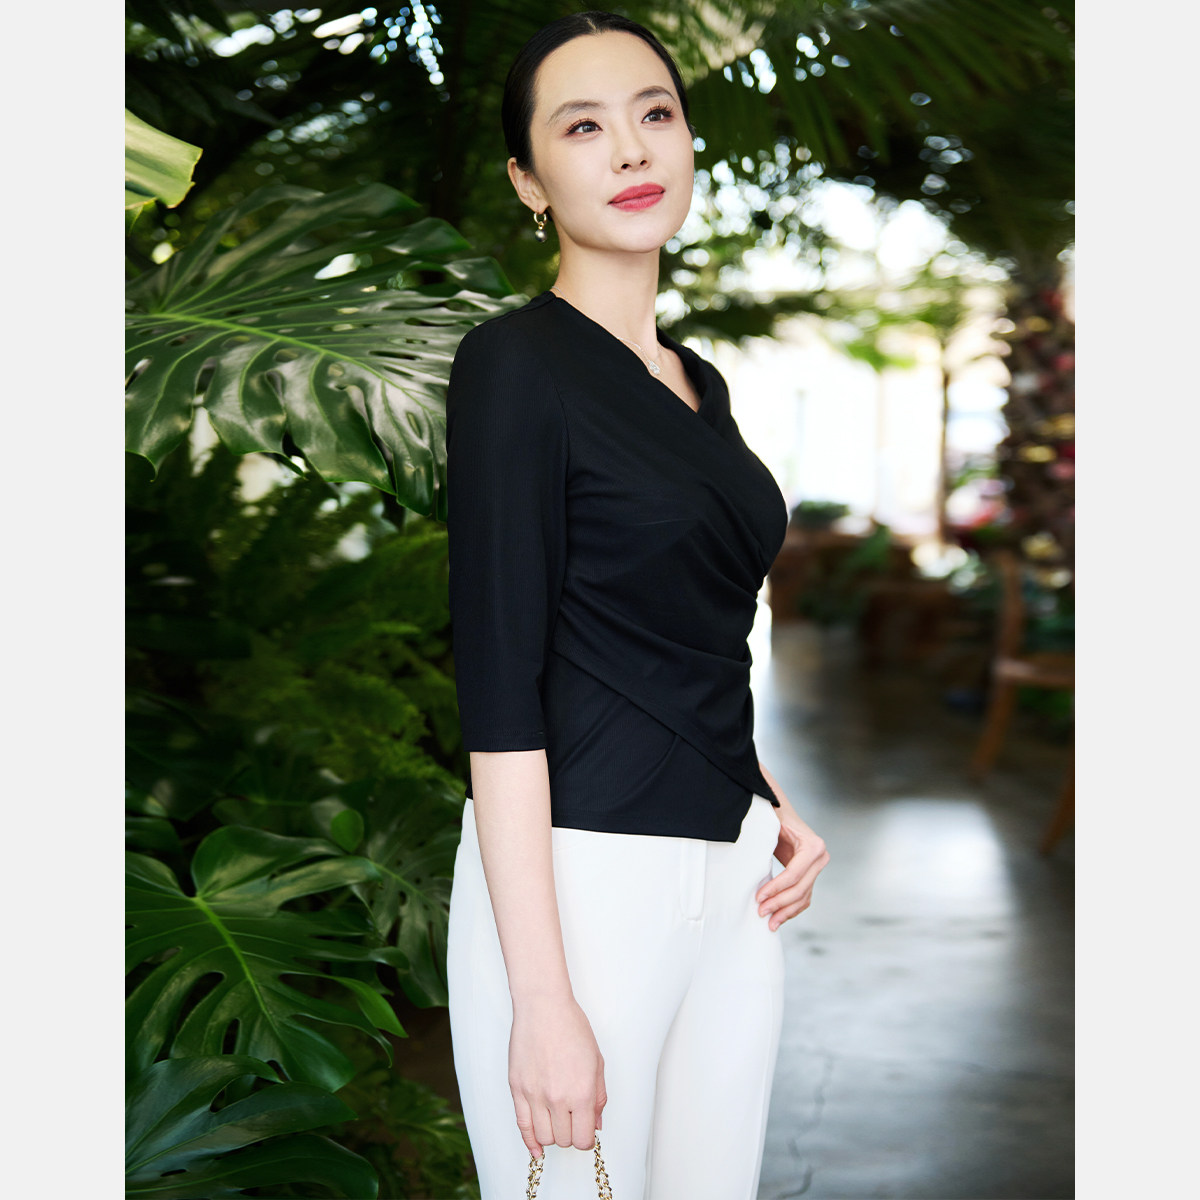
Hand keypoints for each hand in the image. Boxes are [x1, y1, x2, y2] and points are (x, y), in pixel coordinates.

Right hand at [509, 993, 606, 1159]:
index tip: (586, 1131)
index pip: (583, 1138)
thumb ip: (598, 1096)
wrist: (543, 1006)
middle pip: (564, 1140)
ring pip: (544, 1136)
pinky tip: (535, 1148)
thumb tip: (596, 1123)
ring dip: (552, 1134)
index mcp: (582, 1092)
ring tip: (556, 1121)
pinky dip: (530, 1141)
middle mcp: (558, 1098)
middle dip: (570, 1133)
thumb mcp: (596, 1061)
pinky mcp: (517, 1089)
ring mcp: (535, 1095)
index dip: (586, 1138)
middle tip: (572, 1119)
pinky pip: (522, 1125)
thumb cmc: (572, 1027)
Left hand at [754, 795, 829, 931]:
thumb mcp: (771, 824)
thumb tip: (742, 848)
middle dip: (779, 903)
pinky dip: (791, 910)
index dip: (776, 888)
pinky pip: (804, 898)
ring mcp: (818, 868)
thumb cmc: (774, 817)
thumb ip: (764, 836)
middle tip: (760, 911)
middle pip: (800, 889)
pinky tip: (778, 918)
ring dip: (786, 912)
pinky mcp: (812, 876)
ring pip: (803, 897)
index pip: (794, 874)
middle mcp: (820, 857)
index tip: (758, 897)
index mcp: (813, 846)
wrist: (783, 814)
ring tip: (769, 922)